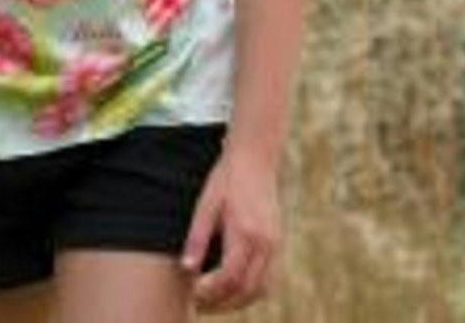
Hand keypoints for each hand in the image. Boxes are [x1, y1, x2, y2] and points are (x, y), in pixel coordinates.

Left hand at [182, 147, 282, 313]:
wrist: (255, 159)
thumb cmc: (226, 179)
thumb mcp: (205, 204)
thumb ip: (197, 238)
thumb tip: (187, 269)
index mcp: (245, 233)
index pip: (229, 277)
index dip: (210, 292)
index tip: (193, 293)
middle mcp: (265, 243)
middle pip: (246, 289)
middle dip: (222, 303)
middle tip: (199, 305)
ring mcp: (275, 244)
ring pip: (261, 289)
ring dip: (238, 302)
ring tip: (213, 302)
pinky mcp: (277, 243)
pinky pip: (268, 279)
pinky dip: (251, 291)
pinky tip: (232, 289)